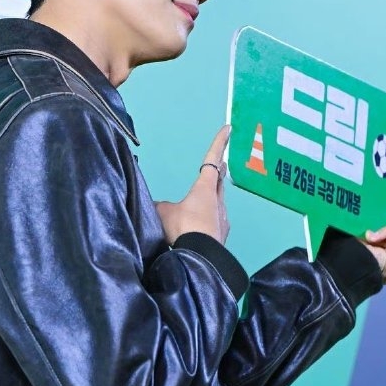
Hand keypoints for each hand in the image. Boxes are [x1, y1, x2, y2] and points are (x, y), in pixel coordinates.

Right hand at [156, 125, 230, 245]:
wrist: (200, 257)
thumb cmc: (183, 227)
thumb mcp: (163, 212)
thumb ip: (161, 206)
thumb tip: (157, 206)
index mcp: (205, 188)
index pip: (212, 159)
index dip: (219, 143)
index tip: (228, 129)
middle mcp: (218, 200)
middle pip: (220, 180)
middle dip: (218, 171)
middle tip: (220, 164)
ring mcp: (223, 218)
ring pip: (218, 202)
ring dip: (213, 198)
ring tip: (205, 201)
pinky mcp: (223, 235)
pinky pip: (216, 221)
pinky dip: (210, 218)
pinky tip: (203, 227)